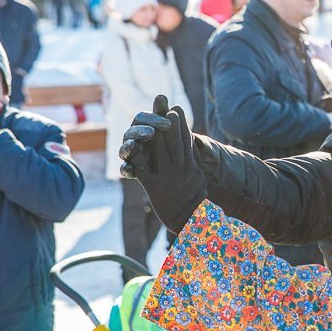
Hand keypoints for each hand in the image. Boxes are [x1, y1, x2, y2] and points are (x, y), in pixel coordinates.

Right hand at [120, 95, 170, 178]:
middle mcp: (131, 139)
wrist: (168, 165)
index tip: (168, 123)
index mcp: (141, 126)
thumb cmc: (166, 141)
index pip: (142, 118)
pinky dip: (126, 169)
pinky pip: (125, 169)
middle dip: (140, 131)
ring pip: (124, 150)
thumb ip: (163, 114)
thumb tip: (162, 95)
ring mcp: (129, 154)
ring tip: (133, 146)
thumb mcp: (166, 129)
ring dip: (127, 147)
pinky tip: (131, 170)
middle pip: (131, 132)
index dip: (153, 119)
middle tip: (152, 132)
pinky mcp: (130, 170)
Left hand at [130, 104, 206, 231]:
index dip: (181, 123)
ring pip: (161, 151)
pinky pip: (144, 169)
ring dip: (155, 134)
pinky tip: (132, 146)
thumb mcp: (199, 180)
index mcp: (192, 168)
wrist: (191, 223)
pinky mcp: (155, 188)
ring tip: (150, 120)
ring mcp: (168, 179)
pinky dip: (138, 157)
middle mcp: (181, 171)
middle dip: (170, 124)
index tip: (177, 108)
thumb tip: (192, 148)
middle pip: (175, 142)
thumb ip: (193, 163)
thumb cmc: (195, 203)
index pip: (186, 141)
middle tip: (167, 108)